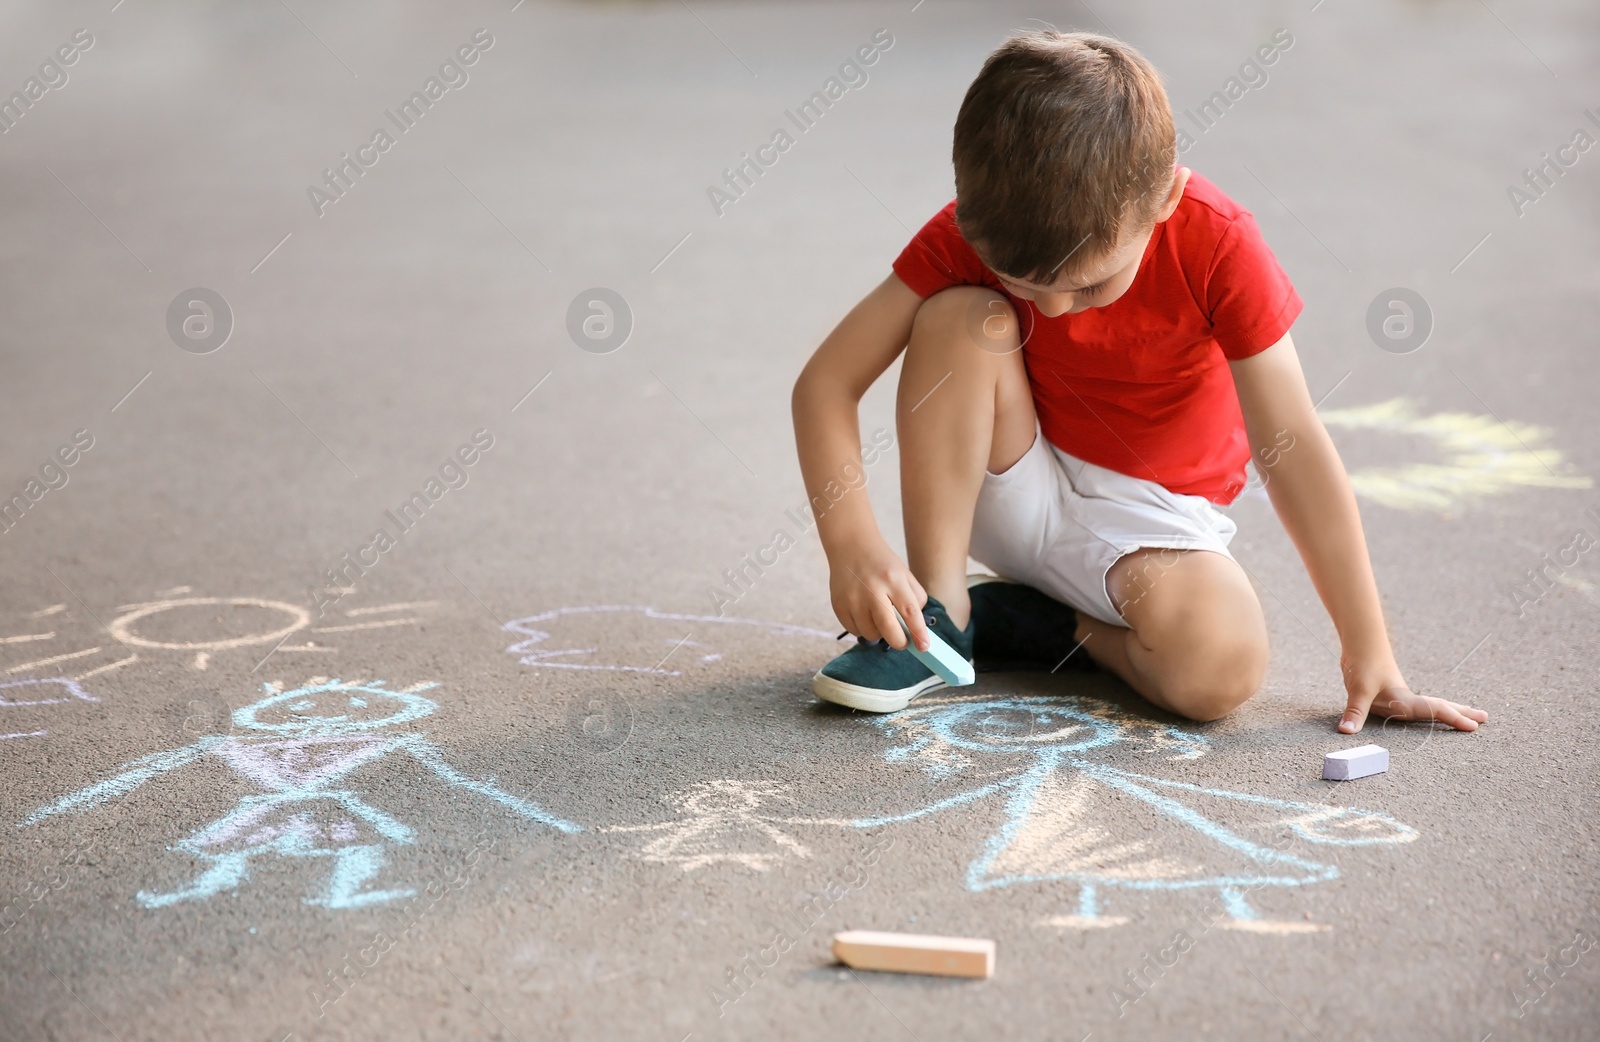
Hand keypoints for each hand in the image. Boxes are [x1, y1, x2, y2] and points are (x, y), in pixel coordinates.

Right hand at [828, 537, 929, 651]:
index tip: (924, 646)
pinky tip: (865, 614)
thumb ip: (915, 599)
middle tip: (903, 641)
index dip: (918, 633)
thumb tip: (915, 628)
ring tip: (879, 618)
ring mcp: (853, 599)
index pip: (910, 612)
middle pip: (888, 629)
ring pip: (870, 634)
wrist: (851, 547)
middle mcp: (873, 590)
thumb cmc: (882, 564)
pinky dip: (863, 628)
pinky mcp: (839, 605)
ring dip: (879, 633)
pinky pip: (854, 631)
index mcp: (893, 580)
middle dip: (899, 642)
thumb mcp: (905, 575)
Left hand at [1338, 656, 1486, 733]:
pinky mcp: (1393, 693)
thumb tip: (1346, 731)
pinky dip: (1431, 708)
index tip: (1473, 726)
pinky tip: (1433, 710)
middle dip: (1462, 713)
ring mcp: (1401, 695)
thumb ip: (1354, 711)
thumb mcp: (1358, 690)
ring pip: (1431, 704)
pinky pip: (1419, 704)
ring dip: (1450, 709)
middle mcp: (1407, 698)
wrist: (1361, 642)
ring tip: (1470, 712)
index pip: (1434, 710)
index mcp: (1405, 700)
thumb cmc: (1362, 664)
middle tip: (1485, 718)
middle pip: (1440, 706)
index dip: (1454, 719)